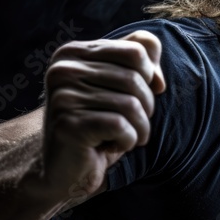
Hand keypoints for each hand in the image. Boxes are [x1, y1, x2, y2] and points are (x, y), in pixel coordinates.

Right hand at [40, 31, 164, 201]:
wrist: (66, 169)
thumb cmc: (101, 124)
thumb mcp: (121, 87)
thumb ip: (141, 60)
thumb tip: (158, 77)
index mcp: (74, 53)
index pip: (136, 50)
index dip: (150, 76)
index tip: (139, 97)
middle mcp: (63, 70)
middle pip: (136, 78)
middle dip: (146, 106)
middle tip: (131, 123)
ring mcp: (62, 96)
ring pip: (131, 104)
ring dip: (139, 127)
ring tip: (124, 136)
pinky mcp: (67, 124)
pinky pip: (121, 126)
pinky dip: (128, 140)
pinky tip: (111, 146)